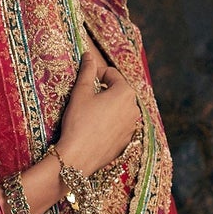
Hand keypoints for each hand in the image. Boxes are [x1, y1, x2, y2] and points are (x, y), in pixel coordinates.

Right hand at [56, 41, 140, 175]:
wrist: (78, 157)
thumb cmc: (79, 122)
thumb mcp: (81, 93)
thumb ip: (88, 72)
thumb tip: (89, 56)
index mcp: (125, 92)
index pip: (112, 74)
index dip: (97, 74)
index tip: (86, 80)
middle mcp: (134, 109)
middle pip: (119, 91)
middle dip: (105, 91)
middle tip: (87, 97)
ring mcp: (132, 127)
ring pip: (120, 109)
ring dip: (108, 107)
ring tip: (90, 113)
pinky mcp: (127, 141)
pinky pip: (119, 126)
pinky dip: (110, 123)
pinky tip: (95, 128)